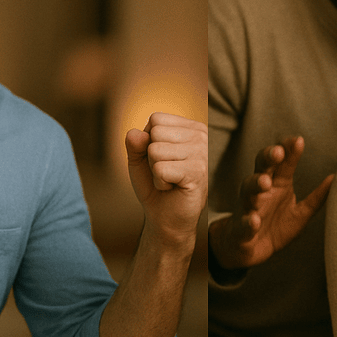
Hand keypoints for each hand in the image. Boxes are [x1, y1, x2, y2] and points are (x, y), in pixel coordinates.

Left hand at [125, 112, 207, 251]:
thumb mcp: (139, 160)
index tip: (160, 158)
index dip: (148, 140)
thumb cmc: (155, 186)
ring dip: (155, 170)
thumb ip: (134, 143)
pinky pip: (160, 169)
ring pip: (156, 150)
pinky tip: (173, 187)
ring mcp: (202, 153)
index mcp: (190, 127)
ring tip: (169, 179)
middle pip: (155, 133)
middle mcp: (201, 136)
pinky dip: (160, 182)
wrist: (166, 218)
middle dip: (151, 156)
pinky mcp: (198, 171)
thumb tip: (136, 133)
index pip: (156, 118)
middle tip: (165, 171)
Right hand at [209, 136, 332, 269]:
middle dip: (268, 157)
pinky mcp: (241, 230)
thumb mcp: (300, 213)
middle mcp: (261, 191)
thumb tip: (335, 178)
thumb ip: (316, 198)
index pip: (282, 161)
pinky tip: (254, 220)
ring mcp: (248, 208)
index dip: (288, 149)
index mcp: (277, 184)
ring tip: (265, 182)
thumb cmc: (275, 227)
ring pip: (248, 191)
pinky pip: (243, 223)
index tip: (298, 140)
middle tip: (278, 152)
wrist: (248, 250)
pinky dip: (248, 221)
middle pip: (261, 167)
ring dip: (256, 184)